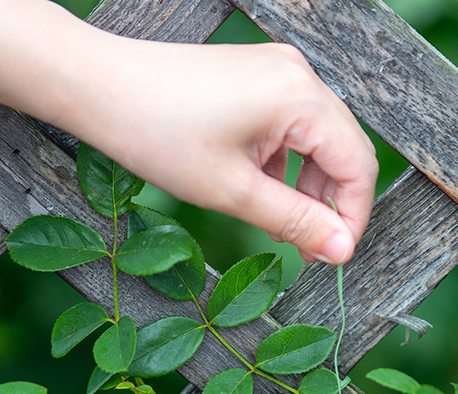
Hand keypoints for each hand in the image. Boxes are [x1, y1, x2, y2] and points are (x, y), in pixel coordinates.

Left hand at [60, 39, 378, 264]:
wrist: (99, 87)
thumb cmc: (159, 134)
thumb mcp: (233, 192)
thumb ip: (296, 222)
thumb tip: (341, 250)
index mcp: (299, 97)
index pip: (358, 165)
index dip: (353, 217)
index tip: (335, 256)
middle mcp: (298, 76)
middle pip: (343, 151)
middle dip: (332, 205)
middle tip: (311, 249)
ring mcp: (278, 73)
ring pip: (319, 142)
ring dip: (308, 189)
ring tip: (283, 229)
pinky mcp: (259, 79)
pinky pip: (292, 129)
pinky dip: (287, 167)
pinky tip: (267, 198)